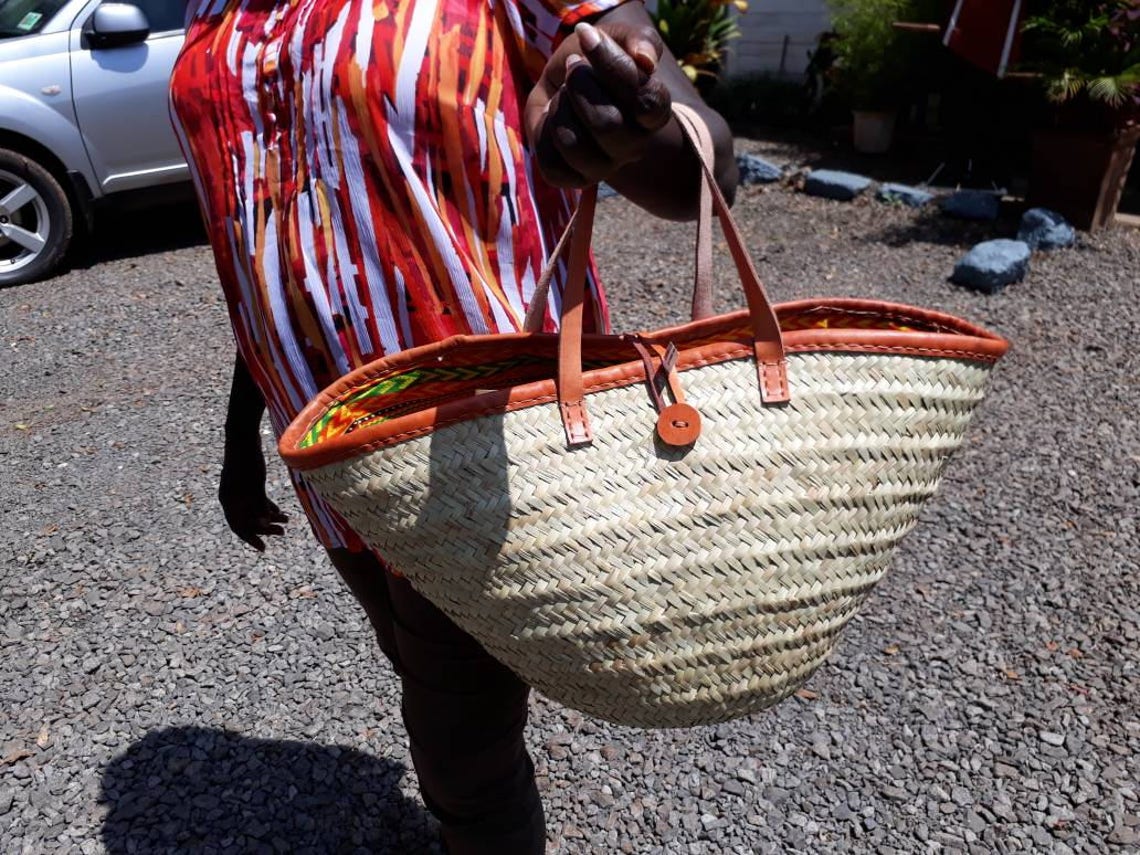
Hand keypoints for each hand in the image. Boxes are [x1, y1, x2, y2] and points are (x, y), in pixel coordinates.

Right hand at [218, 444, 287, 551]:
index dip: (251, 538)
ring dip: (269, 517)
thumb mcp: (255, 485)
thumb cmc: (247, 461)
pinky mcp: (248, 483)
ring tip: (286, 522)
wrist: (243, 438)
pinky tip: (280, 512)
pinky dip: (267, 507)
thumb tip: (263, 524)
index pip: (238, 526)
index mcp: (229, 501)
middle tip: (282, 533)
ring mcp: (239, 491)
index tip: (263, 548)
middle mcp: (232, 498)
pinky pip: (257, 500)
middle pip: (248, 520)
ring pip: (254, 510)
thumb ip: (257, 504)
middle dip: (265, 528)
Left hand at [525, 21, 672, 187]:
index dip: (611, 65)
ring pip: (573, 143)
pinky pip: (551, 160)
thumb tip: (645, 59)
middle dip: (579, 86)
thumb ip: (636, 39)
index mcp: (653, 112)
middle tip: (572, 68)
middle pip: (606, 125)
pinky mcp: (572, 178)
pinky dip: (543, 131)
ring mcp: (604, 167)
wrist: (558, 83)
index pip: (644, 98)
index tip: (586, 36)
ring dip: (559, 107)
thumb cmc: (593, 62)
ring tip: (563, 96)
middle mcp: (634, 146)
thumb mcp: (615, 38)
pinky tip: (553, 120)